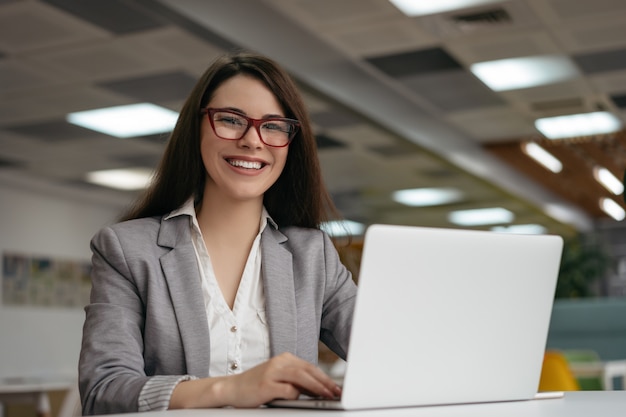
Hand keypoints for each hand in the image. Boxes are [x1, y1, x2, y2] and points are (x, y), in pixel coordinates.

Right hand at [221, 352, 341, 406]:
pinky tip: (299, 400)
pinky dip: (296, 395)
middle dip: (325, 383)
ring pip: (301, 377)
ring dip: (317, 387)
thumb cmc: (257, 386)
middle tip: (336, 393)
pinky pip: (287, 390)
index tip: (336, 388)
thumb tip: (319, 389)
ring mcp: (272, 372)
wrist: (232, 389)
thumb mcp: (279, 379)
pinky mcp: (266, 385)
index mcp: (285, 359)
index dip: (325, 378)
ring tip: (327, 396)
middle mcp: (279, 362)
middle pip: (308, 370)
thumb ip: (296, 381)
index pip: (310, 367)